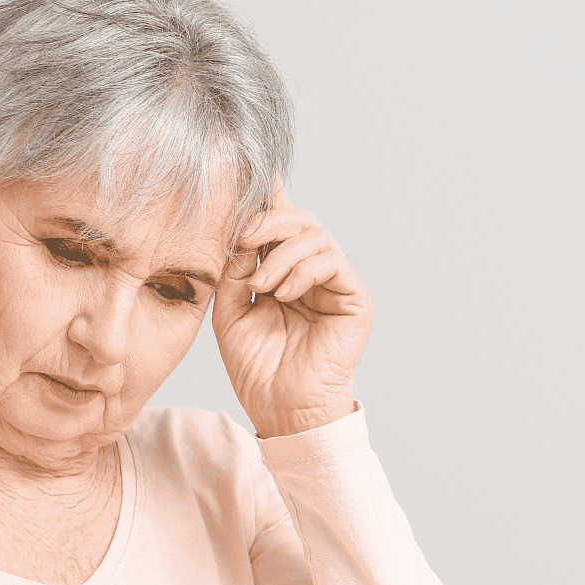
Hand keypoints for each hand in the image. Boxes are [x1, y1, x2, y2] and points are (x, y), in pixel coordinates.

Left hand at [211, 176, 372, 438]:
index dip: (271, 200)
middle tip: (245, 240)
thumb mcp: (230, 311)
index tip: (257, 175)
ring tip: (263, 285)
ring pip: (316, 235)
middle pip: (300, 221)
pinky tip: (285, 293)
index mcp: (283, 274)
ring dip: (282, 253)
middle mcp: (311, 274)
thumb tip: (240, 230)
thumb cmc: (256, 368)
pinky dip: (304, 269)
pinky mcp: (354, 298)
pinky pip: (332, 260)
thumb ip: (234, 270)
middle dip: (269, 221)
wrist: (281, 409)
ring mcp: (335, 285)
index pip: (280, 228)